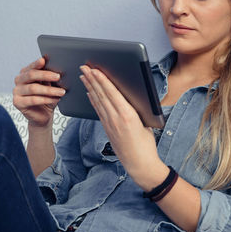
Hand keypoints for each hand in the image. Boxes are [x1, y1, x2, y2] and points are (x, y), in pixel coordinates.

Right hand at [13, 57, 65, 127]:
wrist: (43, 115)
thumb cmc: (47, 98)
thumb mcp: (50, 86)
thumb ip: (49, 78)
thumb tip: (56, 70)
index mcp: (25, 73)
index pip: (31, 67)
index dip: (37, 63)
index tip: (44, 60)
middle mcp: (19, 81)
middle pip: (31, 75)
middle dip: (46, 75)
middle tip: (58, 76)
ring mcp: (16, 91)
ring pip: (33, 88)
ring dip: (49, 90)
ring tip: (61, 92)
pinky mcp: (17, 102)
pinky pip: (33, 99)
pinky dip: (46, 99)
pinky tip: (55, 99)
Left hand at [79, 65, 167, 188]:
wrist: (139, 164)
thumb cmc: (146, 143)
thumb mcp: (145, 122)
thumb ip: (135, 108)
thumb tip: (128, 95)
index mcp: (128, 115)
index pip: (112, 93)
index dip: (102, 80)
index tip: (95, 70)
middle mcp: (116, 118)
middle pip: (101, 95)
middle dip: (92, 79)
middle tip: (84, 67)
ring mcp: (110, 124)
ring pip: (98, 101)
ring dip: (90, 87)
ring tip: (84, 76)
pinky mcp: (107, 129)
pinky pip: (98, 110)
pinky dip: (93, 100)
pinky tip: (89, 93)